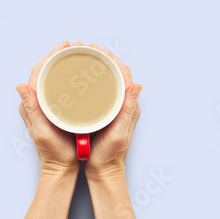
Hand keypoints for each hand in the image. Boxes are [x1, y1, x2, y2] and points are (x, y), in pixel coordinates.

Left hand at [16, 41, 79, 175]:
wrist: (60, 167)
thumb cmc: (53, 152)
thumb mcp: (41, 131)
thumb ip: (31, 109)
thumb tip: (20, 86)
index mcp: (31, 104)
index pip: (38, 72)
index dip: (50, 56)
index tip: (65, 45)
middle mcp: (36, 102)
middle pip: (46, 71)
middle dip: (59, 55)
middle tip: (76, 45)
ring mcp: (45, 106)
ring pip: (53, 78)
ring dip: (64, 63)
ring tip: (79, 53)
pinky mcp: (54, 110)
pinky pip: (59, 87)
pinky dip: (68, 76)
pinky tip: (79, 73)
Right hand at [84, 43, 142, 179]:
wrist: (105, 170)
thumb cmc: (110, 154)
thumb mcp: (120, 132)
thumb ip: (128, 109)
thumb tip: (137, 84)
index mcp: (130, 106)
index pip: (124, 73)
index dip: (111, 58)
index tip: (95, 49)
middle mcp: (124, 104)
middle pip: (115, 73)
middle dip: (102, 57)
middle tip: (85, 48)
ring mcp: (115, 108)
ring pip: (108, 80)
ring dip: (97, 66)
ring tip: (83, 56)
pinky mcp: (106, 113)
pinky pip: (102, 90)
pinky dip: (93, 78)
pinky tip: (81, 76)